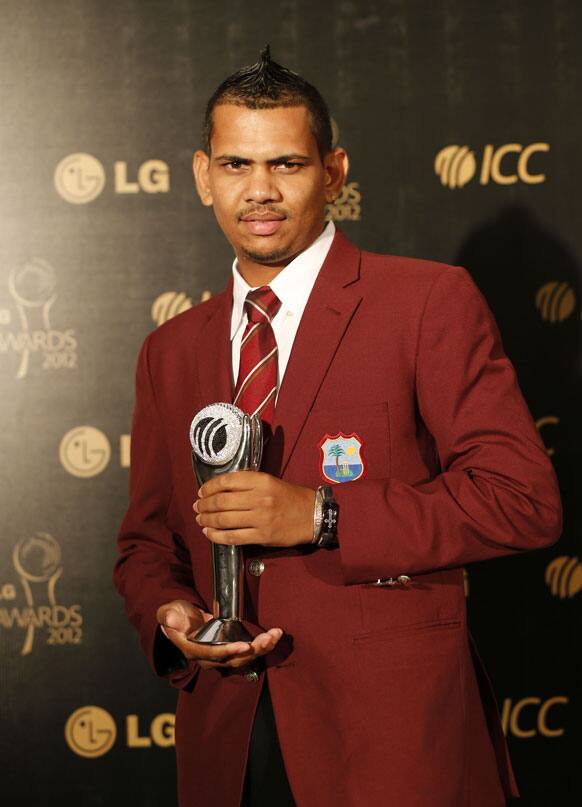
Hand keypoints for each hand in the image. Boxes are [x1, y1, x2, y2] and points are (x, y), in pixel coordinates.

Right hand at [156, 599, 283, 669]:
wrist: (181, 620)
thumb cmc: (175, 616)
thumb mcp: (168, 612)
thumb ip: (169, 616)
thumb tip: (170, 620)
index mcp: (192, 649)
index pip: (211, 654)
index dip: (227, 651)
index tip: (243, 646)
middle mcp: (208, 656)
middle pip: (233, 659)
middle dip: (252, 651)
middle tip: (267, 639)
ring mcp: (220, 655)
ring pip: (244, 658)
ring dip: (261, 648)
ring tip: (275, 636)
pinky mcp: (230, 649)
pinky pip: (248, 651)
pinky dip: (262, 645)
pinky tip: (274, 636)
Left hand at [193, 470, 314, 546]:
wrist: (313, 515)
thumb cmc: (291, 497)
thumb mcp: (271, 481)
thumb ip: (248, 483)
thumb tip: (221, 489)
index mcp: (261, 481)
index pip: (227, 482)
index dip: (209, 487)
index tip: (201, 492)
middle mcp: (259, 498)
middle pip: (221, 501)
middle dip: (204, 504)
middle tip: (197, 506)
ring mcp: (260, 519)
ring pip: (223, 520)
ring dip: (207, 520)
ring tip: (200, 519)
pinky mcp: (261, 536)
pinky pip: (232, 537)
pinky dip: (216, 536)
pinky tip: (209, 533)